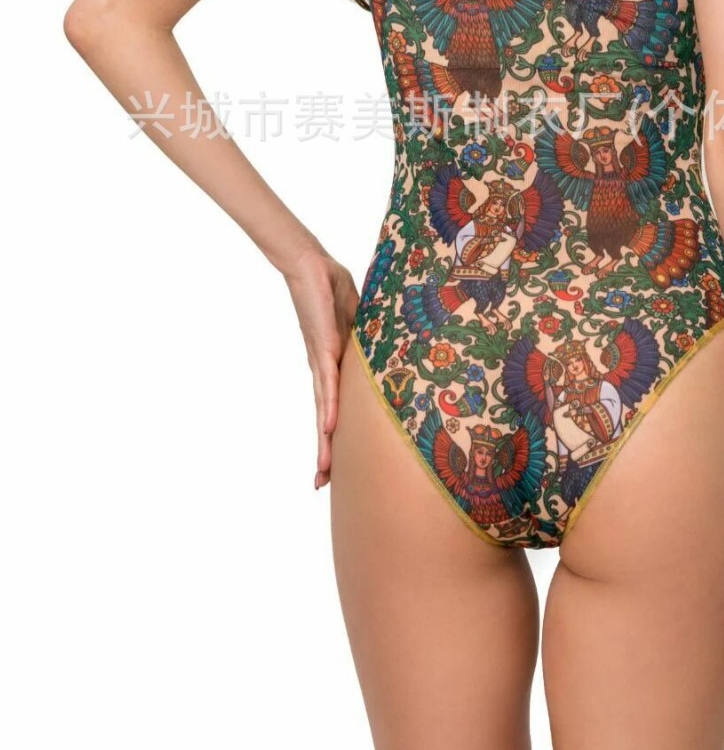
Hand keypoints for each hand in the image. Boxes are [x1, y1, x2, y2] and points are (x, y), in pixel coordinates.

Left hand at [281, 243, 360, 489]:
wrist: (310, 265)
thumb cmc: (330, 288)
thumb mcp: (358, 319)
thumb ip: (368, 338)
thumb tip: (387, 348)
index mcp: (332, 365)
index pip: (332, 406)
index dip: (332, 436)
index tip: (330, 466)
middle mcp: (322, 369)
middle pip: (323, 418)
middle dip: (324, 452)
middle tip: (320, 484)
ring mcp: (320, 360)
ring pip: (322, 409)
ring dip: (324, 440)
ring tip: (323, 470)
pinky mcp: (322, 347)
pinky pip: (327, 382)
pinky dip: (328, 406)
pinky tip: (328, 428)